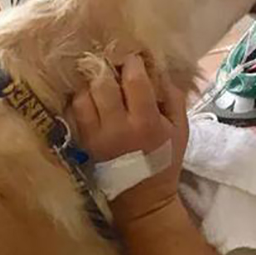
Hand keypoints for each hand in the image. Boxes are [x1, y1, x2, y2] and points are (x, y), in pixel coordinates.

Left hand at [72, 54, 188, 223]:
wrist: (143, 197)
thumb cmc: (165, 159)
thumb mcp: (181, 128)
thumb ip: (172, 96)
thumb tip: (158, 69)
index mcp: (145, 121)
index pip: (134, 80)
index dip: (132, 62)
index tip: (134, 58)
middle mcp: (117, 126)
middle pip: (102, 83)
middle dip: (108, 68)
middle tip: (113, 65)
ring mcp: (97, 135)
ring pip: (83, 95)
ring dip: (91, 83)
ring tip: (100, 80)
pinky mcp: (84, 142)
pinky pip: (74, 111)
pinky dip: (80, 98)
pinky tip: (90, 95)